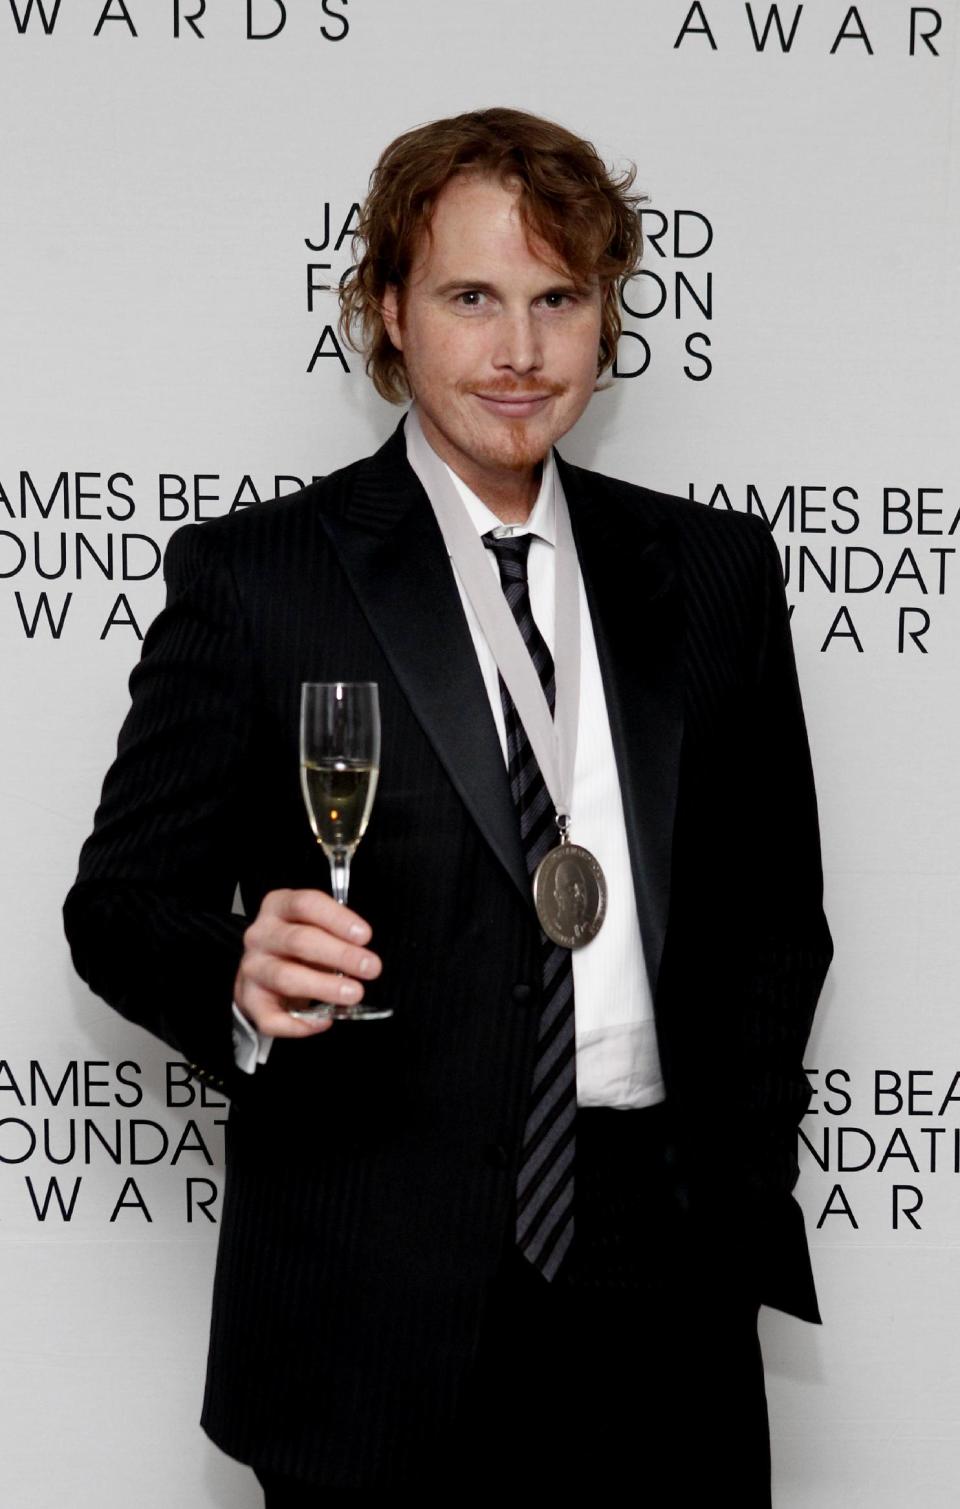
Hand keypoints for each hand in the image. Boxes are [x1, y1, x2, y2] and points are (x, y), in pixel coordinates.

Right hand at [233, 888, 381, 1037]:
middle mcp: (261, 935)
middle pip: (299, 941)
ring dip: (324, 986)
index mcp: (279, 907)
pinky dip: (299, 1024)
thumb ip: (337, 934)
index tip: (365, 935)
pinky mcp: (250, 1000)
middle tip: (370, 967)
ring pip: (286, 977)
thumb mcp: (316, 926)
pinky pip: (271, 1017)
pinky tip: (324, 1021)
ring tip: (354, 993)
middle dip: (340, 955)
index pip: (306, 904)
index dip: (337, 919)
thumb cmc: (299, 945)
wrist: (264, 969)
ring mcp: (253, 968)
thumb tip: (365, 955)